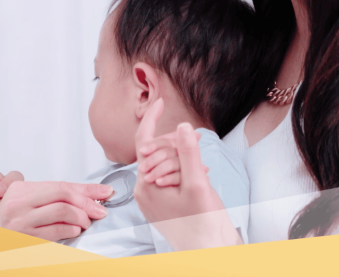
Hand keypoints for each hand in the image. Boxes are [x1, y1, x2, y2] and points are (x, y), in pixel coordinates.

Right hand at [0, 181, 112, 240]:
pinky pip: (57, 231)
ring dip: (81, 218)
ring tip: (84, 222)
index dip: (86, 189)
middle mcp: (19, 202)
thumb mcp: (28, 202)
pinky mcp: (26, 238)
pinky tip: (74, 231)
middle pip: (62, 195)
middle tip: (100, 211)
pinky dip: (71, 230)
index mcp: (21, 189)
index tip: (105, 192)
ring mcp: (22, 221)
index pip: (60, 185)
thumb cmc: (11, 221)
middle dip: (87, 202)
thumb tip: (89, 193)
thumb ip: (53, 196)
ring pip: (62, 212)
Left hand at [133, 99, 242, 250]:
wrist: (210, 253)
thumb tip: (182, 127)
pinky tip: (202, 177)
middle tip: (199, 143)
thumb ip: (188, 154)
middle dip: (178, 146)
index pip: (144, 143)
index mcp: (145, 185)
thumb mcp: (197, 184)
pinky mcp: (163, 202)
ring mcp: (153, 197)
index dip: (152, 120)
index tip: (160, 102)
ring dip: (185, 161)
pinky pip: (170, 177)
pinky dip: (185, 172)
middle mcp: (144, 190)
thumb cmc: (204, 225)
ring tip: (205, 171)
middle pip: (157, 152)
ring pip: (165, 164)